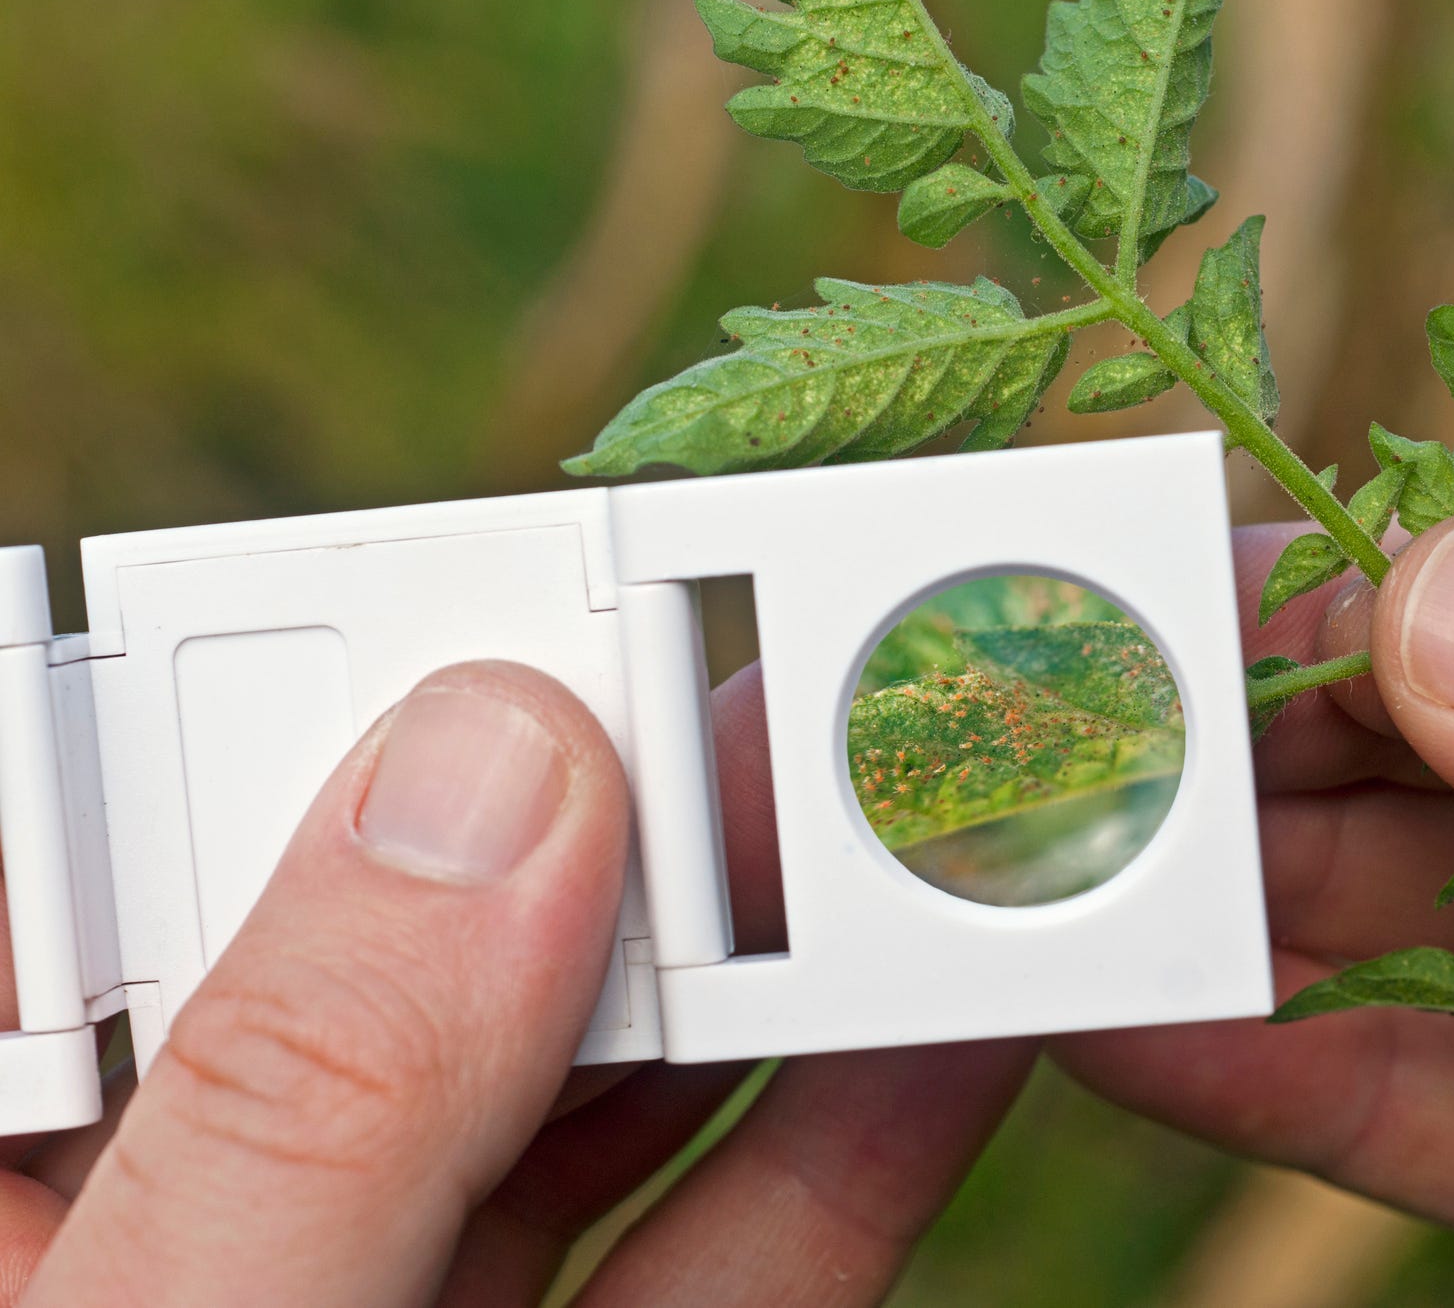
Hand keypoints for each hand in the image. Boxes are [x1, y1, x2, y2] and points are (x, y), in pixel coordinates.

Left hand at [4, 662, 1028, 1306]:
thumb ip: (314, 1102)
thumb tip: (500, 765)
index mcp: (4, 1191)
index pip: (101, 850)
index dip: (274, 708)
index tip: (480, 612)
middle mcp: (204, 1226)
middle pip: (394, 951)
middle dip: (582, 816)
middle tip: (737, 674)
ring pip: (592, 1090)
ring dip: (761, 950)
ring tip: (892, 796)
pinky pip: (731, 1246)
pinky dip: (851, 1131)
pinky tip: (954, 1014)